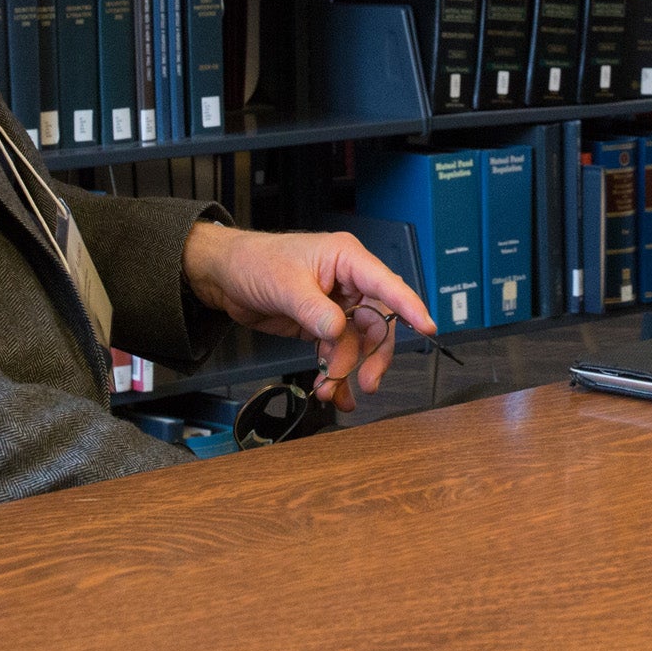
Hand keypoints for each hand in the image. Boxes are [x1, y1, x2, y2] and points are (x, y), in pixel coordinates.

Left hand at [180, 222, 435, 411]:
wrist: (224, 277)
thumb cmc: (255, 262)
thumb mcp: (285, 285)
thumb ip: (315, 310)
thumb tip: (338, 331)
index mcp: (347, 260)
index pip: (386, 284)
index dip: (409, 306)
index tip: (428, 328)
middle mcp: (348, 282)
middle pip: (378, 322)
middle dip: (373, 355)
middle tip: (367, 382)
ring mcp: (336, 305)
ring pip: (358, 343)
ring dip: (347, 369)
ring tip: (330, 390)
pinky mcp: (322, 324)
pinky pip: (339, 351)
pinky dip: (335, 371)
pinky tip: (329, 389)